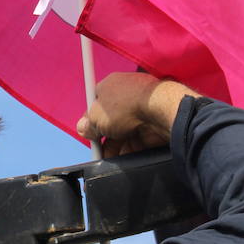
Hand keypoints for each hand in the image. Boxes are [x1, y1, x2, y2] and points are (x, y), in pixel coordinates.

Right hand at [76, 73, 198, 157]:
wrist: (159, 110)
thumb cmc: (125, 106)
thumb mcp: (96, 116)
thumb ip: (88, 124)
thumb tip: (84, 128)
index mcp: (111, 86)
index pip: (96, 104)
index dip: (91, 120)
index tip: (89, 134)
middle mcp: (127, 96)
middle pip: (110, 121)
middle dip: (103, 139)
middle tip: (99, 152)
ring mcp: (141, 110)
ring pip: (124, 133)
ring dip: (116, 147)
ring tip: (111, 158)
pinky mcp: (152, 124)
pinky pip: (137, 140)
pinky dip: (131, 150)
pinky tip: (125, 157)